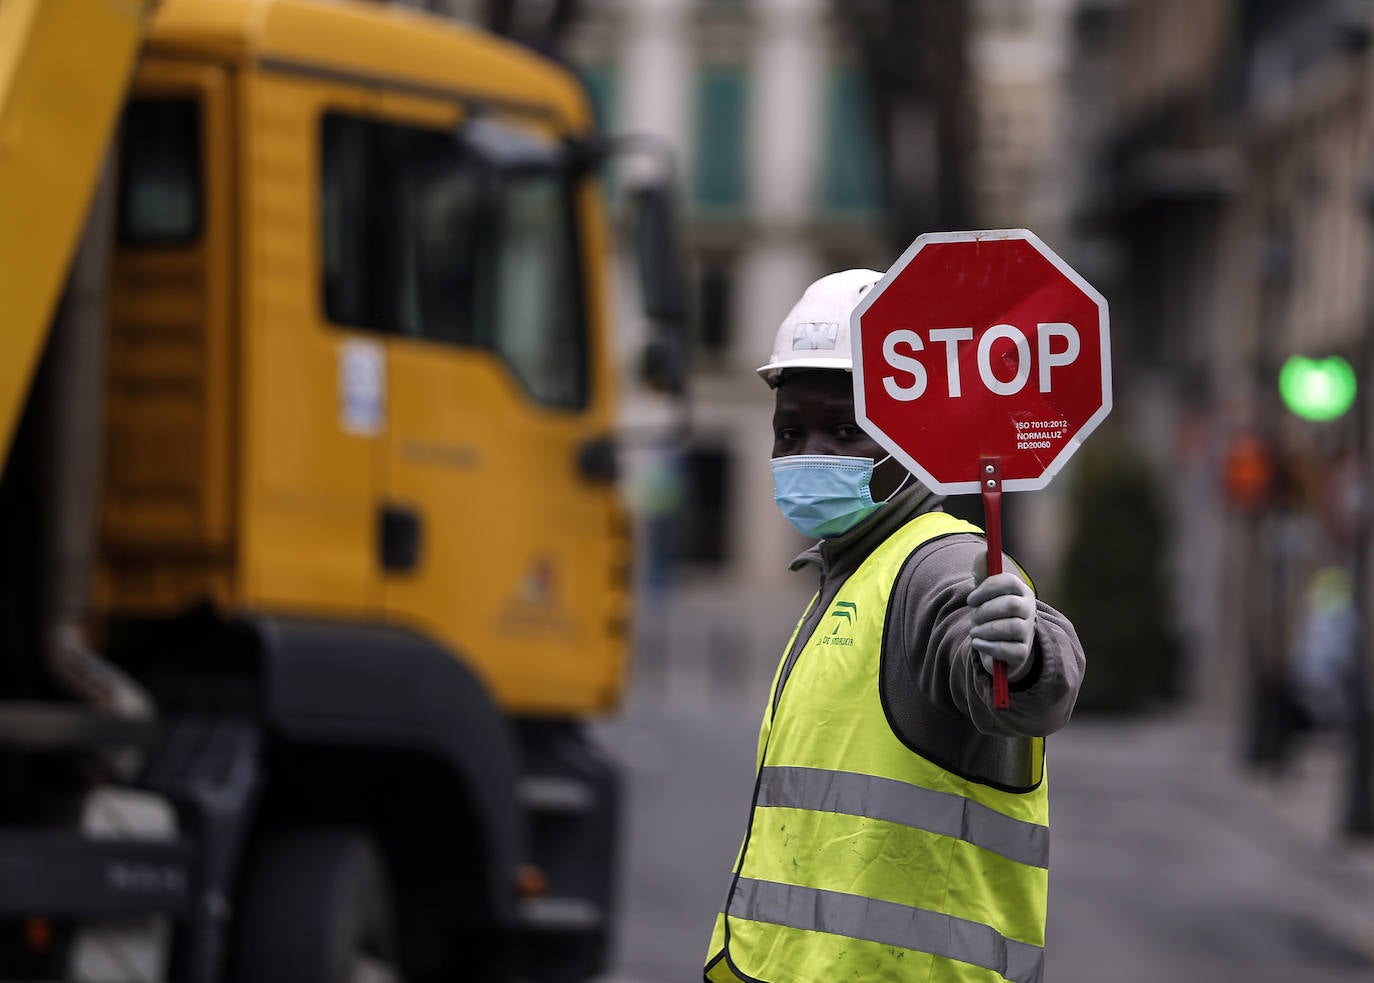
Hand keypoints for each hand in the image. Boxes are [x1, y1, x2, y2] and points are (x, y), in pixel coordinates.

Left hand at [967, 567, 1037, 681]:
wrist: (1001, 648)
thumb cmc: (991, 614)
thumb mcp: (985, 592)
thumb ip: (983, 572)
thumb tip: (984, 553)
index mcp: (1021, 591)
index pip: (1009, 582)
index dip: (987, 589)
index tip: (971, 599)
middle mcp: (1029, 610)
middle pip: (1011, 605)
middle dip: (985, 611)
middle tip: (973, 617)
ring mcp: (1028, 632)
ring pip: (1010, 628)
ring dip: (984, 629)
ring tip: (975, 632)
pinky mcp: (1022, 653)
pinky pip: (1007, 649)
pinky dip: (987, 646)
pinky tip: (979, 643)